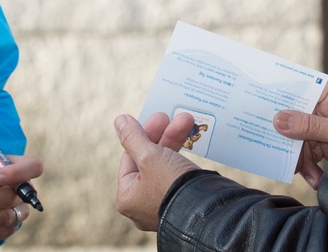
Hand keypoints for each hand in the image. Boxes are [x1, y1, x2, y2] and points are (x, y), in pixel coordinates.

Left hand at [115, 111, 198, 231]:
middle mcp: (143, 203)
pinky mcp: (182, 200)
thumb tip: (119, 121)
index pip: (130, 157)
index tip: (158, 117)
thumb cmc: (171, 185)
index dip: (143, 133)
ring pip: (165, 164)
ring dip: (175, 140)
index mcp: (128, 197)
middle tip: (171, 117)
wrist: (208, 211)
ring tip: (187, 120)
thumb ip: (134, 137)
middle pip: (148, 160)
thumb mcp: (149, 156)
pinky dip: (183, 156)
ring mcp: (163, 203)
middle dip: (163, 135)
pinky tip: (191, 139)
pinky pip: (178, 174)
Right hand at [273, 73, 327, 188]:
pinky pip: (313, 151)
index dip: (286, 104)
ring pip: (304, 138)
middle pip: (301, 119)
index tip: (268, 114)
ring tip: (310, 177)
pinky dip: (312, 166)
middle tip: (288, 158)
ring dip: (304, 160)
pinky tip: (317, 179)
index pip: (304, 92)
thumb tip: (279, 120)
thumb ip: (309, 126)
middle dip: (297, 143)